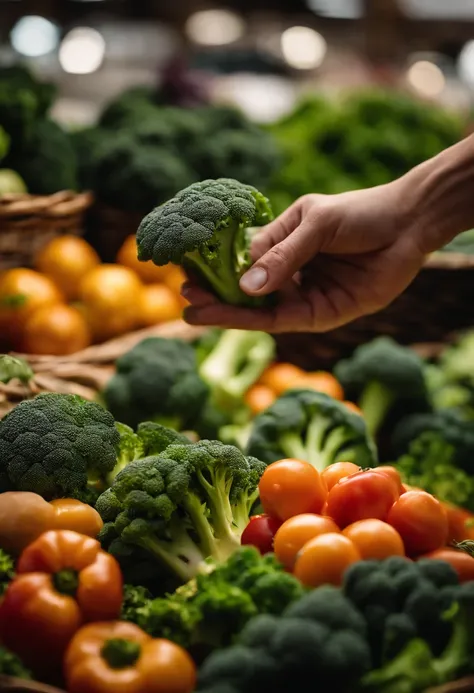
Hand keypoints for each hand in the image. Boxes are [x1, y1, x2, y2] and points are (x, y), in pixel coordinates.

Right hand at [183, 179, 427, 332]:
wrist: (406, 225)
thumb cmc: (360, 214)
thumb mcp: (314, 225)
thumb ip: (282, 254)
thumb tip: (245, 286)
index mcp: (283, 246)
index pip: (241, 261)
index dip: (215, 270)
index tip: (186, 273)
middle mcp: (290, 273)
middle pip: (246, 291)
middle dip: (215, 296)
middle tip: (184, 301)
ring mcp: (305, 295)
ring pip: (260, 309)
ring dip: (228, 312)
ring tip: (195, 312)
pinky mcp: (323, 313)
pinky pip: (285, 319)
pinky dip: (259, 317)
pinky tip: (235, 313)